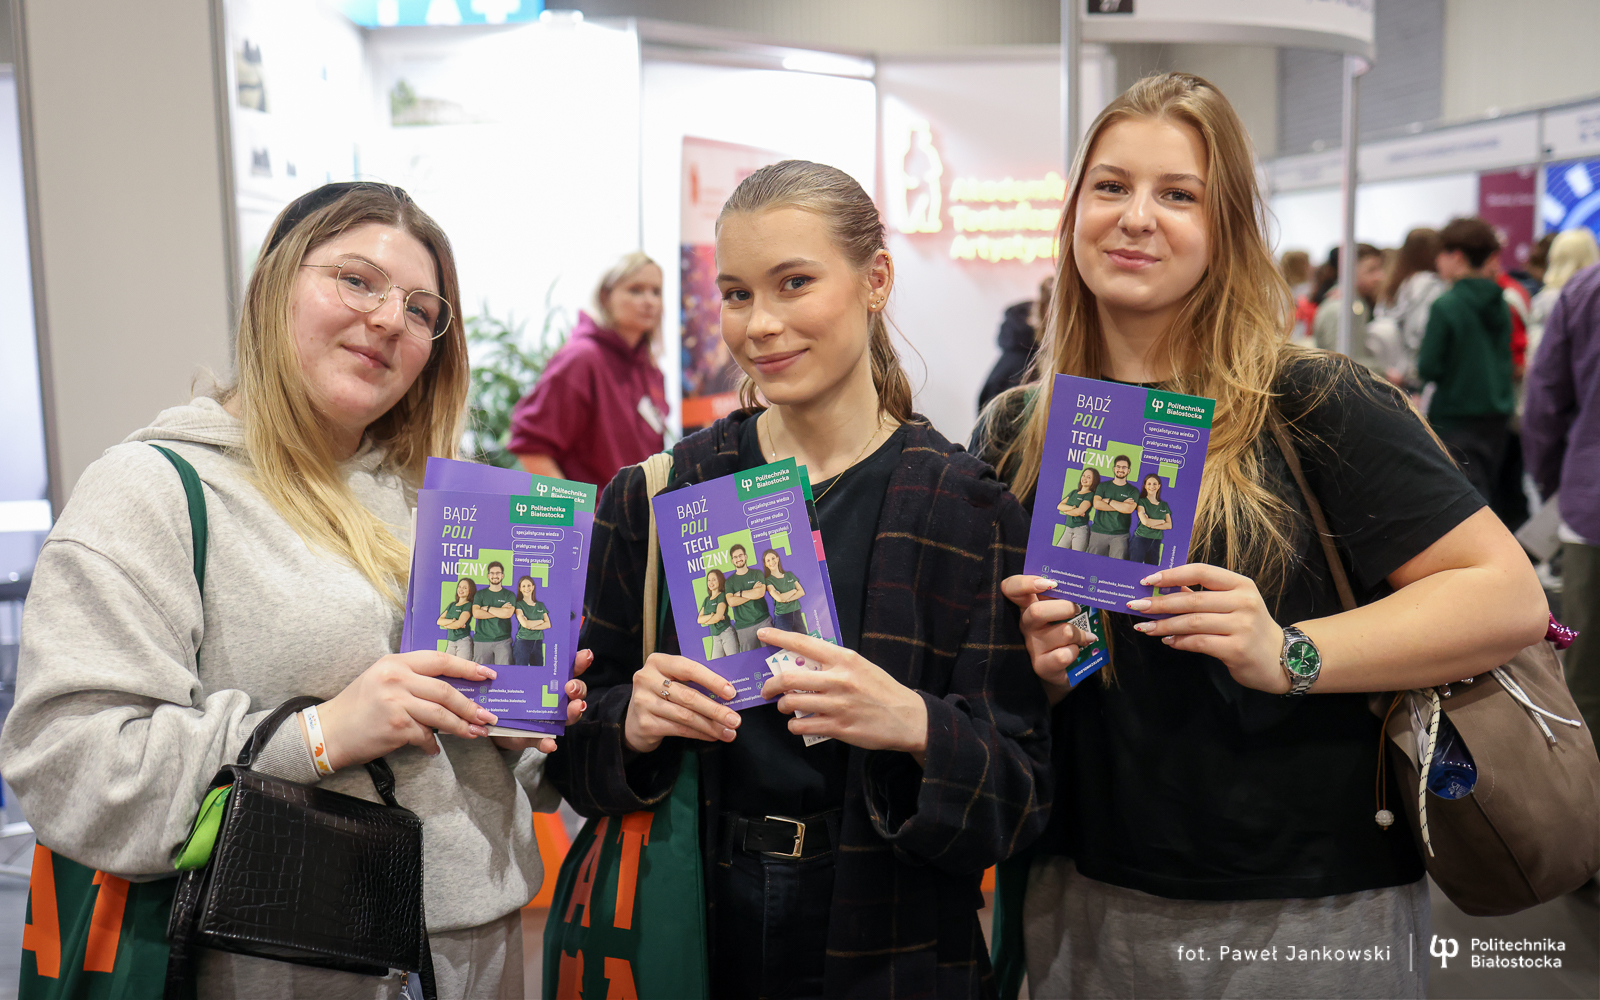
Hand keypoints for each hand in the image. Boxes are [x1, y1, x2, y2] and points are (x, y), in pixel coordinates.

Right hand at [316, 651, 498, 769]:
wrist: (329, 732)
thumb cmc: (358, 707)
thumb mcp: (382, 680)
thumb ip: (412, 679)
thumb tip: (451, 691)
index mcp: (396, 663)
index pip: (439, 660)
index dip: (467, 667)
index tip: (488, 675)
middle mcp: (396, 678)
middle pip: (446, 690)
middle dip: (471, 705)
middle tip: (488, 716)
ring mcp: (396, 701)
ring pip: (441, 714)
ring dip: (462, 727)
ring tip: (476, 733)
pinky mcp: (396, 725)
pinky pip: (425, 735)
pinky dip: (432, 744)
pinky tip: (434, 749)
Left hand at [491, 649, 592, 753]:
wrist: (490, 720)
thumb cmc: (502, 691)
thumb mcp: (502, 675)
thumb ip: (502, 665)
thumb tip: (494, 664)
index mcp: (548, 680)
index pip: (569, 668)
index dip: (579, 661)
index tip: (585, 655)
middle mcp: (554, 698)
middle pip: (575, 691)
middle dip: (578, 687)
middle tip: (569, 686)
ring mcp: (549, 719)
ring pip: (569, 715)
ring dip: (574, 711)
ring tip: (575, 707)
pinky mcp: (536, 737)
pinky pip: (545, 741)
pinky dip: (548, 743)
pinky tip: (550, 744)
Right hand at [623, 653, 739, 753]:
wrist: (633, 720)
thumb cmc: (661, 695)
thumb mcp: (672, 680)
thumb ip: (693, 681)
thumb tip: (728, 693)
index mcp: (658, 662)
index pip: (689, 668)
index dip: (712, 680)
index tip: (732, 693)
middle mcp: (647, 679)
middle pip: (689, 696)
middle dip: (716, 709)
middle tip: (735, 719)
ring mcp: (643, 702)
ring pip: (685, 715)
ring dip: (711, 725)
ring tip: (729, 732)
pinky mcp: (645, 723)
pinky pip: (679, 730)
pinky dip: (699, 734)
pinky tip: (713, 736)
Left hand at [756, 629, 927, 761]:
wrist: (907, 718)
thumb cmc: (881, 689)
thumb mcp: (860, 666)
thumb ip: (833, 662)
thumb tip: (802, 661)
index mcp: (844, 659)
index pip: (804, 643)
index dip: (779, 638)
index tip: (762, 635)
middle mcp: (839, 680)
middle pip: (789, 678)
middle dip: (770, 685)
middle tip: (768, 689)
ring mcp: (838, 705)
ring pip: (791, 704)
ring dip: (783, 706)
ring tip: (786, 706)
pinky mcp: (838, 728)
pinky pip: (802, 726)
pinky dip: (794, 725)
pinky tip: (799, 723)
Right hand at [1002, 576, 1095, 704]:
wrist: (1059, 670)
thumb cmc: (1060, 634)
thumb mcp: (1059, 612)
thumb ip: (1063, 596)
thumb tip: (1083, 580)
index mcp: (1027, 606)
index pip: (1011, 588)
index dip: (1024, 583)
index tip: (1048, 583)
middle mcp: (1025, 625)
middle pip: (1037, 611)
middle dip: (1064, 608)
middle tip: (1076, 610)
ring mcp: (1032, 646)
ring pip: (1063, 632)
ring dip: (1080, 634)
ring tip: (1086, 637)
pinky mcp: (1041, 666)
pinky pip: (1064, 655)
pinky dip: (1076, 651)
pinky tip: (1076, 651)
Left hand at [1125, 564, 1288, 693]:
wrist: (1283, 658)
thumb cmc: (1250, 628)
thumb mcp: (1232, 604)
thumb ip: (1201, 596)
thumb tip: (1163, 589)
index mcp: (1241, 584)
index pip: (1201, 571)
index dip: (1172, 574)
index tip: (1147, 580)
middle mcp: (1244, 602)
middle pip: (1193, 599)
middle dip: (1159, 603)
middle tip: (1137, 606)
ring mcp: (1242, 626)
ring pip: (1193, 622)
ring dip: (1164, 625)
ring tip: (1146, 627)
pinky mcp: (1238, 649)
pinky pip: (1199, 642)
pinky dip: (1179, 641)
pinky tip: (1168, 640)